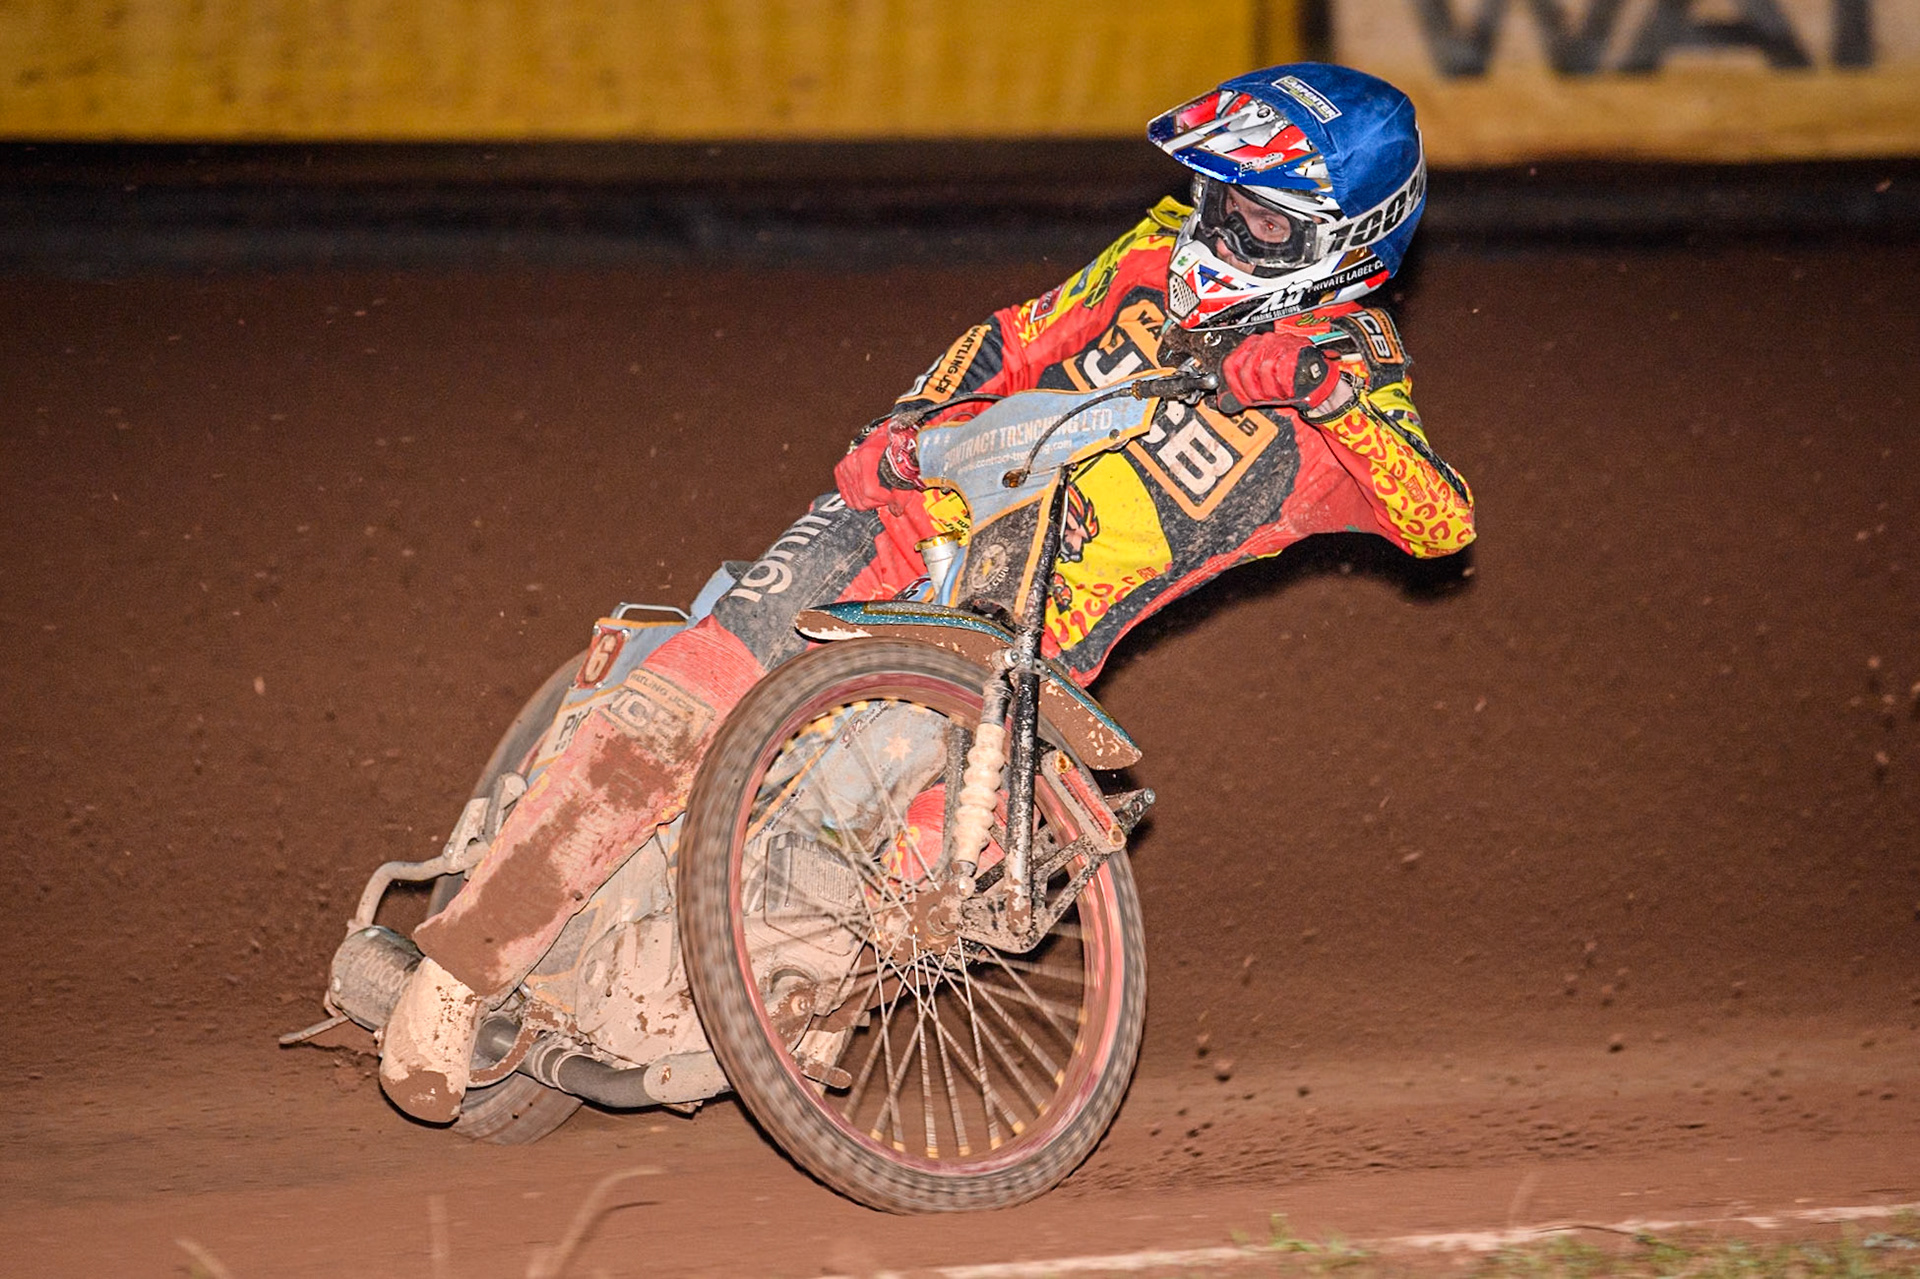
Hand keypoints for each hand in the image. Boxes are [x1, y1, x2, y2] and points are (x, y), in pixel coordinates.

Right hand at [834, 416, 922, 510]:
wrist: (884, 438)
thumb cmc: (893, 449)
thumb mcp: (902, 468)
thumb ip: (901, 492)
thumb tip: (896, 510)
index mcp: (867, 457)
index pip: (870, 491)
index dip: (884, 499)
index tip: (892, 499)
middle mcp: (853, 461)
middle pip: (862, 497)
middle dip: (878, 502)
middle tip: (887, 497)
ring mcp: (845, 466)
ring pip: (854, 500)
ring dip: (869, 502)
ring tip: (879, 495)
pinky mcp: (840, 471)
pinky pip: (846, 496)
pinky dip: (857, 499)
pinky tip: (868, 494)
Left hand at [1218, 331, 1339, 414]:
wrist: (1316, 382)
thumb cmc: (1288, 382)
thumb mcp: (1261, 383)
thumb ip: (1244, 383)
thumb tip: (1225, 398)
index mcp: (1253, 345)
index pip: (1231, 363)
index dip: (1234, 385)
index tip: (1240, 397)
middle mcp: (1265, 340)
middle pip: (1246, 368)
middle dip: (1253, 390)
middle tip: (1264, 398)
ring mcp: (1281, 342)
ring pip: (1264, 369)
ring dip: (1271, 389)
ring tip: (1279, 393)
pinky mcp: (1296, 348)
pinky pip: (1282, 370)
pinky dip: (1285, 385)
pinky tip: (1288, 389)